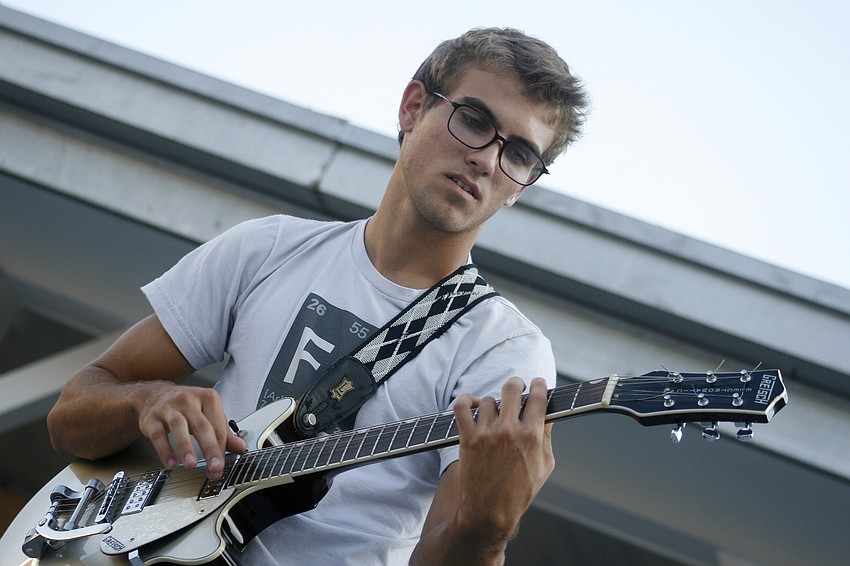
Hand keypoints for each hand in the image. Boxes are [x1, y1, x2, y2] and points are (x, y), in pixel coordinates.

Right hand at [134, 382, 246, 479]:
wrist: (153, 395)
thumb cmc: (185, 406)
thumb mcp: (207, 413)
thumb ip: (223, 431)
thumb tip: (240, 447)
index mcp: (207, 398)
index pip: (218, 425)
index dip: (222, 447)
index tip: (222, 465)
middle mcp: (188, 399)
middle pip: (202, 426)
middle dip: (210, 449)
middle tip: (215, 468)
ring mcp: (169, 407)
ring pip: (179, 426)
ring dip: (186, 447)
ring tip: (192, 464)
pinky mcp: (151, 418)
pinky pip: (158, 434)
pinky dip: (165, 450)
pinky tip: (171, 463)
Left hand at [452, 376, 553, 540]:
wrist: (489, 513)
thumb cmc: (520, 491)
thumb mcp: (545, 466)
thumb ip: (547, 437)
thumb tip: (547, 414)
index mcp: (532, 437)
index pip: (537, 397)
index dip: (538, 385)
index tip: (537, 383)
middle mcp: (510, 432)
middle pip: (512, 388)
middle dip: (516, 384)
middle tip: (516, 387)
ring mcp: (487, 434)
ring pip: (489, 399)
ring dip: (492, 403)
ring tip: (495, 412)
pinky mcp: (468, 439)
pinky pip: (462, 406)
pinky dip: (466, 400)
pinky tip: (473, 405)